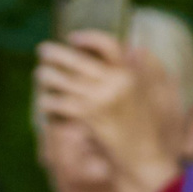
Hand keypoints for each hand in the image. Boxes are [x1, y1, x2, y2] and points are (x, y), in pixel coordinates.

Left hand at [34, 34, 177, 191]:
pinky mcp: (87, 118)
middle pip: (77, 60)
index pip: (108, 44)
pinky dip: (49, 102)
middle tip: (42, 50)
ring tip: (40, 74)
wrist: (143, 154)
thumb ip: (145, 68)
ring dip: (46, 76)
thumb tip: (135, 47)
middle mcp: (114, 82)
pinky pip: (59, 104)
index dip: (88, 37)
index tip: (72, 36)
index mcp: (129, 72)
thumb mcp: (152, 91)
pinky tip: (45, 102)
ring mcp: (100, 99)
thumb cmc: (148, 124)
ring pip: (62, 81)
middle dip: (55, 53)